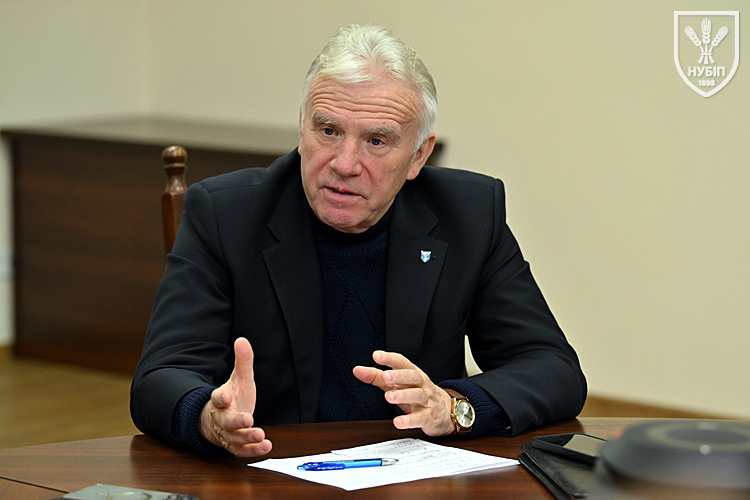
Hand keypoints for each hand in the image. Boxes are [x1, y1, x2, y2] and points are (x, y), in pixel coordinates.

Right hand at [199, 337, 272, 456]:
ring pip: (234, 437)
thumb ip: (243, 361)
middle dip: (235, 421)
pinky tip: (265, 446)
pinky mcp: (234, 445)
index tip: (226, 398)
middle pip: (226, 421)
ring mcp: (227, 433)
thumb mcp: (240, 378)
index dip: (221, 398)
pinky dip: (252, 450)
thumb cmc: (233, 397)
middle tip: (247, 420)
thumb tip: (242, 340)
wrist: (219, 419)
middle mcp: (222, 418)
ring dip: (247, 438)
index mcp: (221, 399)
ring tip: (260, 435)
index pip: (218, 398)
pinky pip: (241, 450)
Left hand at [353, 350, 454, 435]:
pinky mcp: (429, 417)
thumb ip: (377, 377)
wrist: (447, 411)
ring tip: (388, 397)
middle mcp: (421, 385)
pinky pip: (420, 418)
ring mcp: (427, 401)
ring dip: (403, 395)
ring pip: (417, 395)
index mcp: (413, 374)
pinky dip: (409, 420)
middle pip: (412, 376)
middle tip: (385, 376)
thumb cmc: (418, 394)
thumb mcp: (398, 384)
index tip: (376, 356)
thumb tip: (357, 370)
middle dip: (399, 375)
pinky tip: (398, 422)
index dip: (390, 359)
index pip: (402, 362)